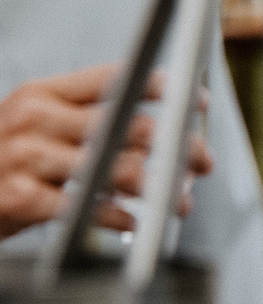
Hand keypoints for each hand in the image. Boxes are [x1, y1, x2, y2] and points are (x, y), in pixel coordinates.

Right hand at [0, 67, 213, 238]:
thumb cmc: (3, 162)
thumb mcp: (35, 125)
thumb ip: (86, 119)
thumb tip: (157, 128)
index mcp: (43, 93)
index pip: (115, 79)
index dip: (164, 87)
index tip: (197, 101)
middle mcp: (35, 119)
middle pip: (130, 125)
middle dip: (178, 146)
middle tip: (202, 162)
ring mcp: (26, 157)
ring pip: (118, 168)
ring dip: (160, 188)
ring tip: (178, 202)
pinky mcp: (21, 197)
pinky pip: (89, 207)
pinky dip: (121, 218)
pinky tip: (136, 224)